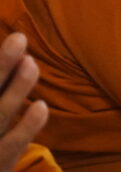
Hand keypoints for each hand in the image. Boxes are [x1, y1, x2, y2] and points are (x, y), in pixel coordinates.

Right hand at [0, 34, 47, 171]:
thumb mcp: (0, 115)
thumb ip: (5, 85)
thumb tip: (23, 56)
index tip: (16, 37)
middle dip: (0, 67)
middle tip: (18, 38)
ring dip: (16, 90)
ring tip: (31, 63)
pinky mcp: (0, 164)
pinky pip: (11, 147)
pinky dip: (26, 128)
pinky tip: (41, 106)